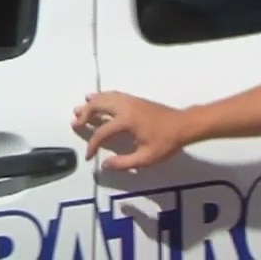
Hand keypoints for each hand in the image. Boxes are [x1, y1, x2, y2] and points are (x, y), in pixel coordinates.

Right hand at [71, 91, 201, 170]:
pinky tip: (99, 100)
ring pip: (106, 97)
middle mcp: (126, 107)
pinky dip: (103, 96)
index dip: (92, 145)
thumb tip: (104, 166)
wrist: (185, 125)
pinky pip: (115, 95)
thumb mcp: (146, 158)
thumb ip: (123, 163)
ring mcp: (131, 101)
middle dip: (85, 113)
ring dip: (92, 102)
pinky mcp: (136, 100)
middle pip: (99, 105)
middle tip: (75, 123)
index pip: (102, 132)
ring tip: (80, 108)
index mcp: (126, 121)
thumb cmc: (166, 142)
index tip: (89, 157)